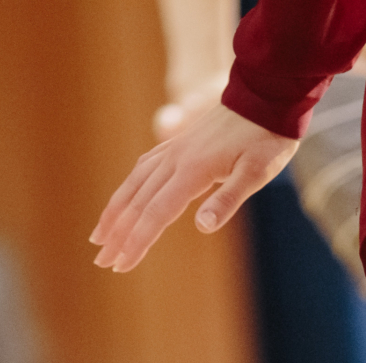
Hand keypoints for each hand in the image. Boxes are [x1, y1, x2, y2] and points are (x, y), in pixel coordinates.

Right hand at [90, 102, 295, 272]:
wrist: (266, 96)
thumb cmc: (266, 140)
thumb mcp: (257, 173)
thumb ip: (228, 199)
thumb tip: (202, 226)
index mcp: (192, 171)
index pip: (156, 214)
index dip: (137, 241)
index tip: (121, 265)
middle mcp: (174, 160)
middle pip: (137, 203)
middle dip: (117, 235)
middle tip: (101, 262)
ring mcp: (173, 151)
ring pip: (133, 185)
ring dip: (114, 213)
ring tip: (99, 236)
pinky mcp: (177, 145)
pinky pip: (142, 170)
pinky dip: (127, 189)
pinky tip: (122, 201)